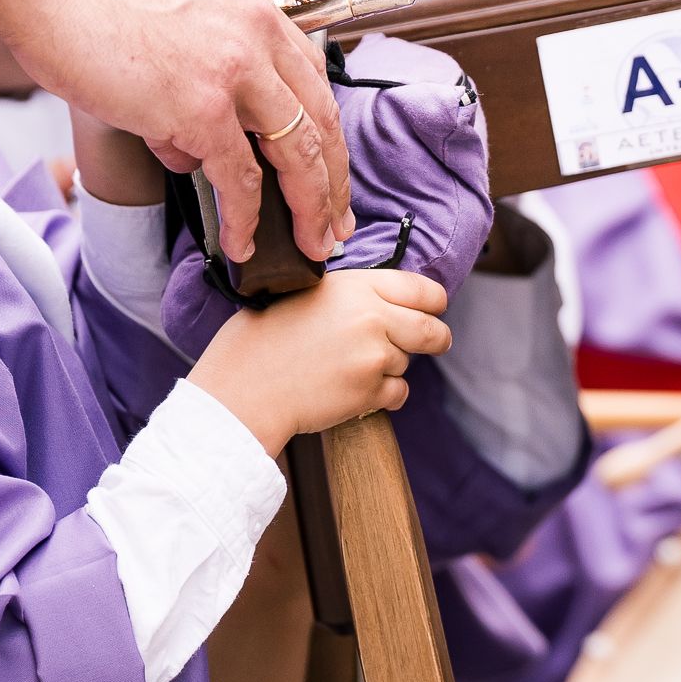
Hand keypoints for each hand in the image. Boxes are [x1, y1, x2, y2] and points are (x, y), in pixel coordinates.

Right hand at [0, 0, 352, 262]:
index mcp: (251, 4)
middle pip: (321, 116)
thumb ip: (195, 76)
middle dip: (333, 178)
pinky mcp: (200, 106)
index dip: (325, 130)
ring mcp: (234, 69)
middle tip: (336, 220)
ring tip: (311, 243)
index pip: (310, 75)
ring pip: (298, 151)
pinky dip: (245, 218)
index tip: (330, 166)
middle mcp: (256, 31)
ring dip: (310, 205)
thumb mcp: (169, 19)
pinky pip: (241, 177)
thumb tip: (191, 146)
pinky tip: (241, 243)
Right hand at [192, 268, 453, 452]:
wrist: (244, 388)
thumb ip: (351, 294)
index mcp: (355, 287)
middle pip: (432, 329)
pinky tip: (355, 389)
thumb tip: (386, 300)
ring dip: (391, 366)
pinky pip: (398, 392)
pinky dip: (384, 394)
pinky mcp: (370, 391)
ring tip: (351, 367)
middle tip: (434, 342)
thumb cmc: (262, 339)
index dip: (433, 301)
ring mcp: (374, 356)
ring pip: (407, 362)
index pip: (420, 289)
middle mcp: (371, 317)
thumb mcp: (305, 294)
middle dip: (436, 338)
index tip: (433, 309)